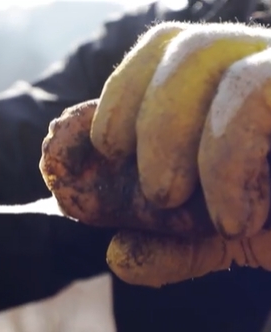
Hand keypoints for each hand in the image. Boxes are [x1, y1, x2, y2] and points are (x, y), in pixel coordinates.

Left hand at [92, 21, 270, 237]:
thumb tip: (117, 254)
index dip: (120, 93)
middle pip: (182, 45)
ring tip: (171, 199)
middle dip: (146, 120)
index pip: (163, 49)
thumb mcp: (225, 240)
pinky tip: (234, 218)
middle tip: (153, 192)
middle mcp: (262, 63)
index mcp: (230, 86)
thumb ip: (173, 245)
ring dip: (168, 131)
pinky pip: (257, 90)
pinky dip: (227, 157)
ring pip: (207, 51)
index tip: (108, 150)